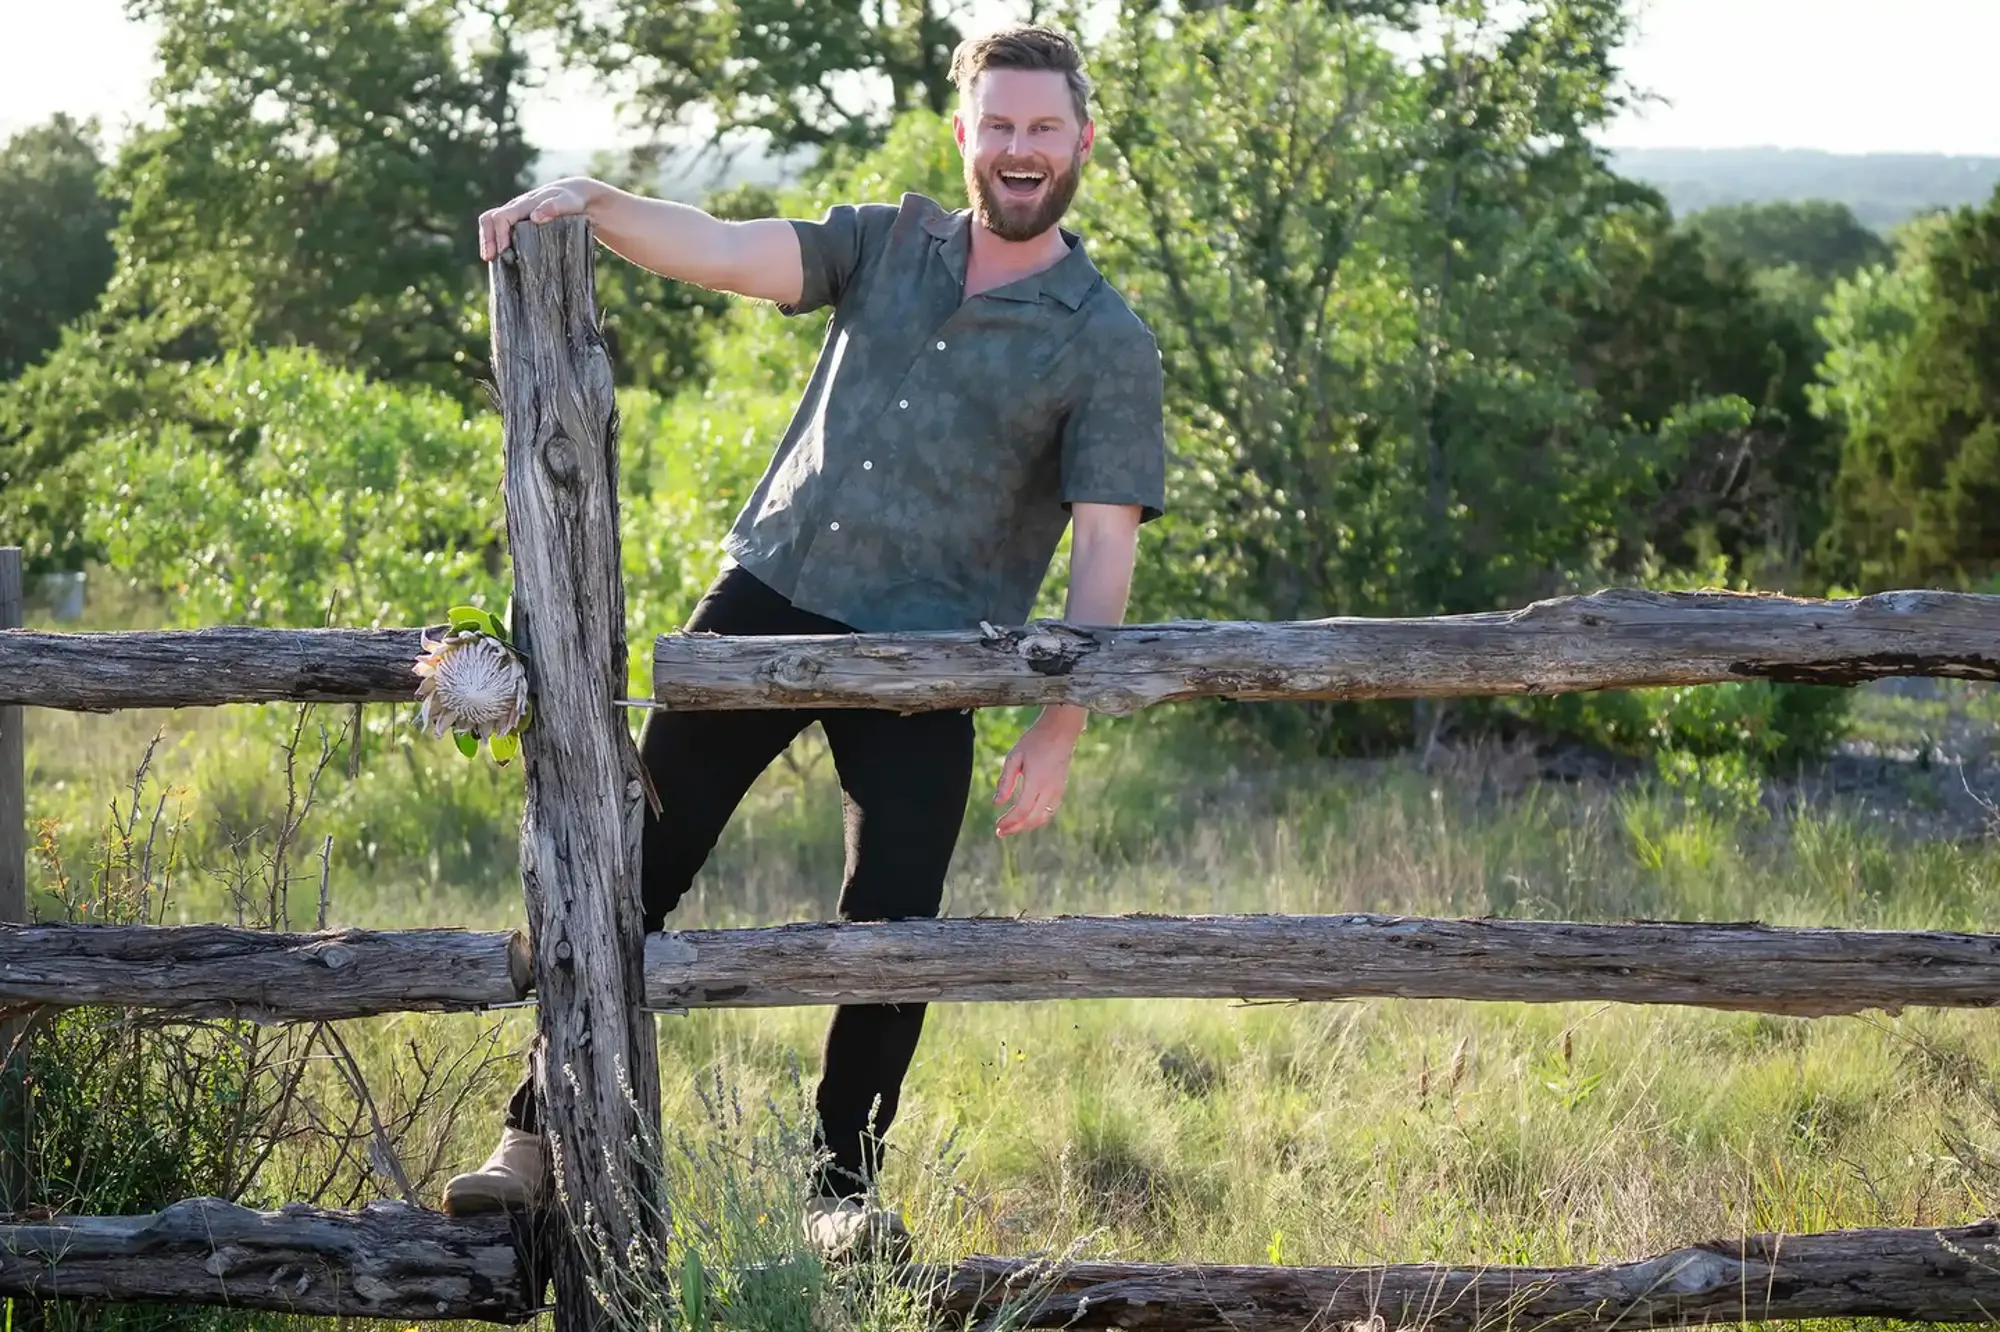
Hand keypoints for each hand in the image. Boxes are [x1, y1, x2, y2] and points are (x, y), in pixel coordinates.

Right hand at [478, 179, 598, 261]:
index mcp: (523, 205)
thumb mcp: (567, 203)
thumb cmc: (572, 200)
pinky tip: (503, 261)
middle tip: (489, 259)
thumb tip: (535, 217)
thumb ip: (554, 207)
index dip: (498, 234)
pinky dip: (498, 245)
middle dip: (487, 239)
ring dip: (489, 243)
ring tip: (493, 262)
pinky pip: (501, 232)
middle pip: (489, 220)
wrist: (576, 196)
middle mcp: (515, 209)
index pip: (501, 217)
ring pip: (492, 226)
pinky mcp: (519, 225)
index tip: (502, 252)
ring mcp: (515, 216)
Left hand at [993, 708, 1085, 836]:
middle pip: (1033, 819)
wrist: (1061, 731)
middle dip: (1016, 828)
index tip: (997, 827)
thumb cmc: (1034, 741)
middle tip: (1000, 832)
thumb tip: (996, 803)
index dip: (1009, 822)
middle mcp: (1049, 789)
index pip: (1022, 810)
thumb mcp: (1014, 757)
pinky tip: (1026, 817)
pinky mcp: (1061, 789)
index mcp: (1036, 781)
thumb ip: (1005, 781)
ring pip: (1043, 817)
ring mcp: (1058, 790)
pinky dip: (1037, 819)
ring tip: (1011, 827)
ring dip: (1027, 826)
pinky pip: (1050, 811)